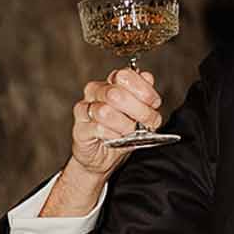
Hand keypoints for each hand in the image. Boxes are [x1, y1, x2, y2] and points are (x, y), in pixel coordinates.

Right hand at [39, 68, 164, 217]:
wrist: (102, 157)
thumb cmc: (120, 133)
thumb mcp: (139, 114)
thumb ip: (143, 96)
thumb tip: (147, 77)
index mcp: (111, 83)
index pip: (125, 75)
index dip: (143, 90)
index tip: (153, 103)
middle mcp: (96, 92)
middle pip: (116, 93)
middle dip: (139, 111)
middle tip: (148, 123)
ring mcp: (85, 109)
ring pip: (106, 111)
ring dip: (125, 126)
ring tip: (130, 133)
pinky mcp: (80, 128)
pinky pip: (99, 129)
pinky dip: (113, 136)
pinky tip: (117, 138)